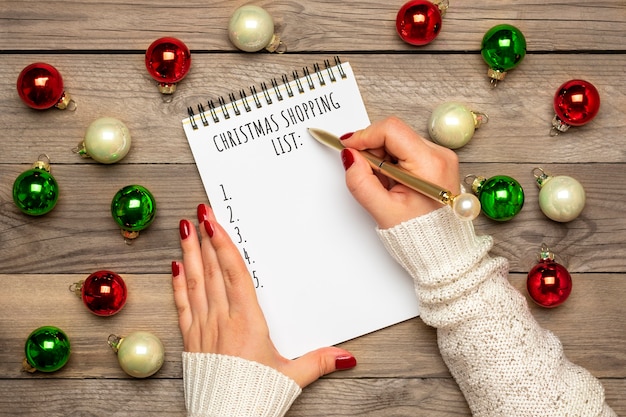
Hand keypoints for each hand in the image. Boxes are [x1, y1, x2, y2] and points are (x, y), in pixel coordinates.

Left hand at [171, 203, 356, 387]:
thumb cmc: (253, 396)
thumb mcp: (292, 376)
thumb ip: (318, 361)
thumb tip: (346, 356)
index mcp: (246, 321)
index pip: (233, 272)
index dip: (223, 244)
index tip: (213, 222)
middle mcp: (221, 319)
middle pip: (211, 270)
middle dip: (205, 239)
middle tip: (199, 213)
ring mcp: (203, 329)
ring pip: (194, 282)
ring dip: (189, 254)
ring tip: (184, 230)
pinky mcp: (191, 341)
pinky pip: (182, 306)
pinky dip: (178, 285)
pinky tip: (174, 267)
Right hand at [340, 116, 459, 228]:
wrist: (439, 246)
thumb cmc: (419, 233)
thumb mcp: (383, 211)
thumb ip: (361, 182)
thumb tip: (349, 156)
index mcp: (430, 164)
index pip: (391, 130)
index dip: (364, 135)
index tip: (347, 146)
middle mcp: (440, 154)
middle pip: (394, 134)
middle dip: (373, 151)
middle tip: (370, 177)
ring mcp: (440, 156)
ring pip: (397, 140)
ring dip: (381, 158)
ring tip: (385, 185)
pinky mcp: (436, 160)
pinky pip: (405, 149)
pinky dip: (391, 162)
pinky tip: (393, 182)